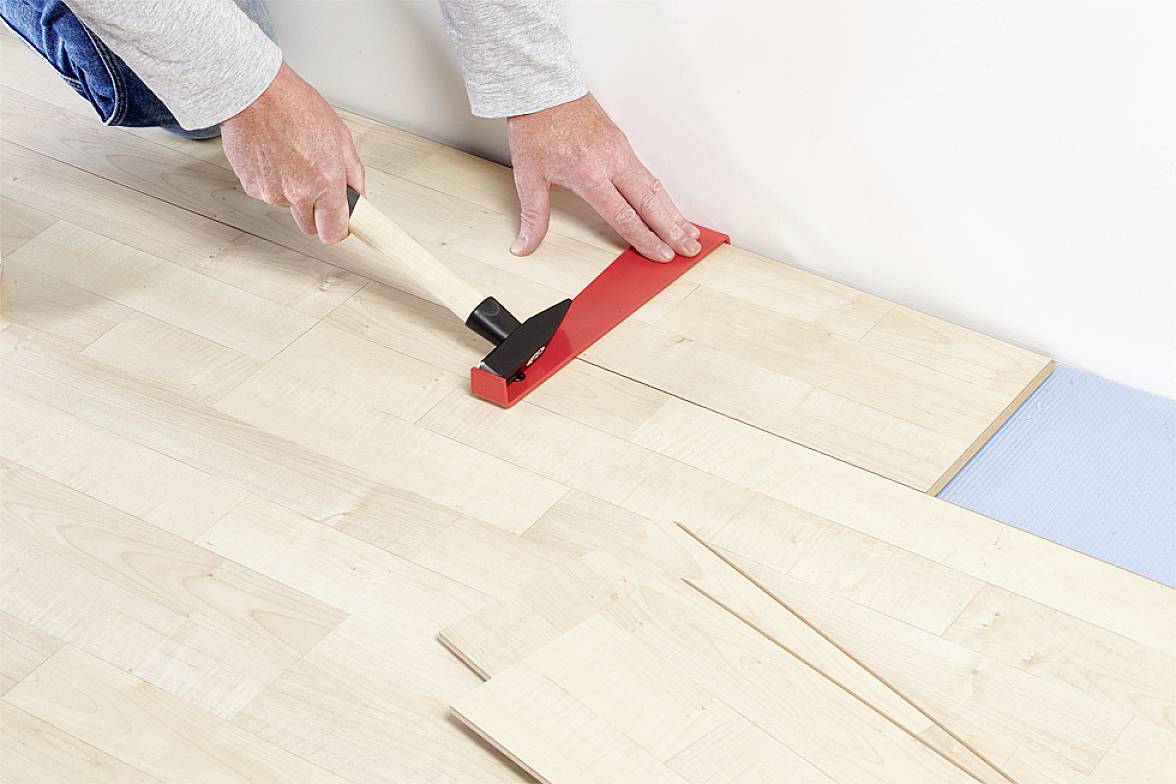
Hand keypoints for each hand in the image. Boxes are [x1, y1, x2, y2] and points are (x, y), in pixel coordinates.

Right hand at [221, 62, 363, 243]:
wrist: (254, 93)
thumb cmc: (295, 106)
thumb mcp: (340, 136)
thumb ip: (354, 173)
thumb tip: (359, 196)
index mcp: (325, 182)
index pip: (333, 233)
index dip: (338, 228)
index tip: (340, 221)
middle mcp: (297, 192)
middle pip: (310, 227)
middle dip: (316, 213)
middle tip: (316, 184)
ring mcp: (271, 192)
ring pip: (288, 207)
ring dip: (292, 192)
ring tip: (292, 158)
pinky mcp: (250, 186)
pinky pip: (268, 193)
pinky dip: (273, 181)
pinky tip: (275, 155)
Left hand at [507, 93, 700, 261]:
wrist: (542, 86)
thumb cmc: (536, 127)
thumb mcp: (528, 175)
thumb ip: (534, 216)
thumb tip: (524, 246)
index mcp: (589, 173)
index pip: (624, 215)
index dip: (645, 238)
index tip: (661, 254)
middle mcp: (611, 161)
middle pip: (650, 202)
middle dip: (673, 229)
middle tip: (690, 248)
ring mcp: (621, 150)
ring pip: (655, 187)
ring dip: (674, 212)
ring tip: (690, 232)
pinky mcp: (623, 142)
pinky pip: (648, 174)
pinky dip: (663, 194)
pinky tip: (670, 206)